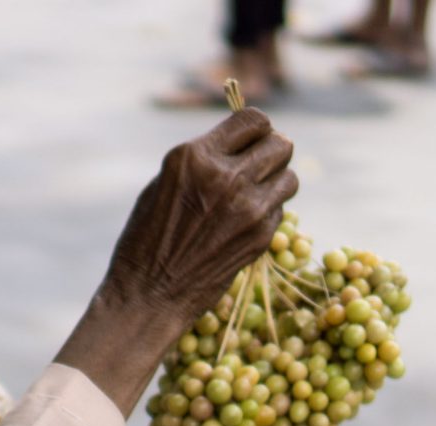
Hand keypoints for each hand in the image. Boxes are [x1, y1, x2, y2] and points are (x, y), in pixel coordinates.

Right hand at [56, 109, 298, 416]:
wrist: (147, 296)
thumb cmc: (146, 241)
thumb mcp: (162, 186)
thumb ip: (200, 161)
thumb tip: (236, 145)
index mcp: (193, 157)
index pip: (252, 119)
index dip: (255, 131)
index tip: (249, 144)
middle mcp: (224, 175)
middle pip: (280, 143)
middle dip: (271, 154)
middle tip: (257, 170)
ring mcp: (247, 206)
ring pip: (289, 176)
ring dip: (275, 184)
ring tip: (252, 199)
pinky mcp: (260, 234)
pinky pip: (281, 210)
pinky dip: (267, 215)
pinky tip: (242, 228)